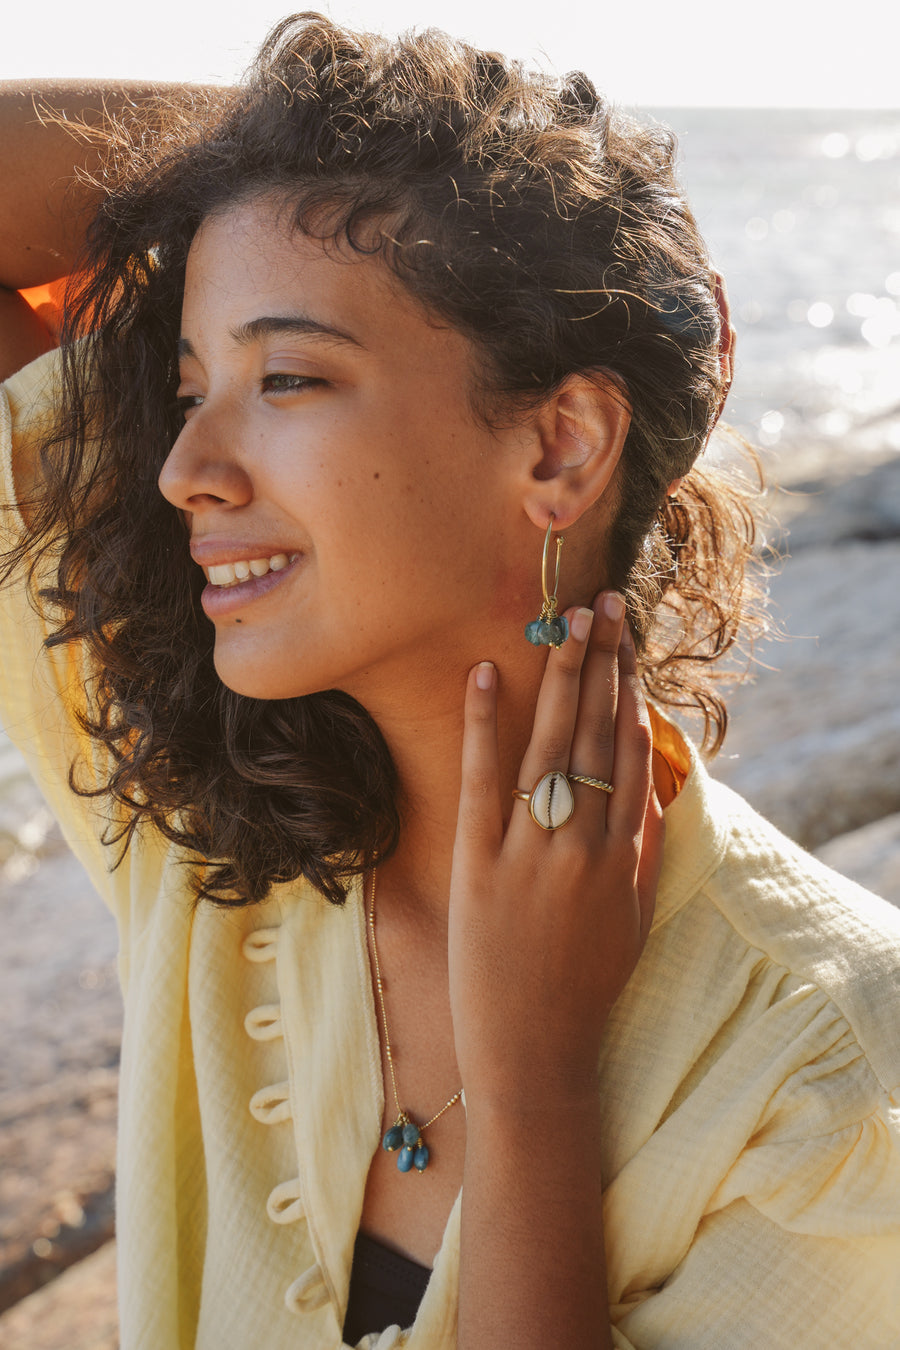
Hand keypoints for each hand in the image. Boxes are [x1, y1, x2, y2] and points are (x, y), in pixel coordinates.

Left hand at [449, 591, 662, 1111]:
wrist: (533, 1053)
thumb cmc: (586, 987)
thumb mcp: (634, 918)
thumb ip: (644, 849)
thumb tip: (649, 784)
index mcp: (623, 854)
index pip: (631, 752)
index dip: (630, 691)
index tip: (630, 644)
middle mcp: (582, 841)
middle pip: (594, 733)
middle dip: (601, 663)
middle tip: (603, 605)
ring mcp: (530, 850)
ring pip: (548, 744)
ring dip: (557, 677)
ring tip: (565, 623)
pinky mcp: (478, 863)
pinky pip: (481, 780)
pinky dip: (482, 723)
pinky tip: (485, 673)